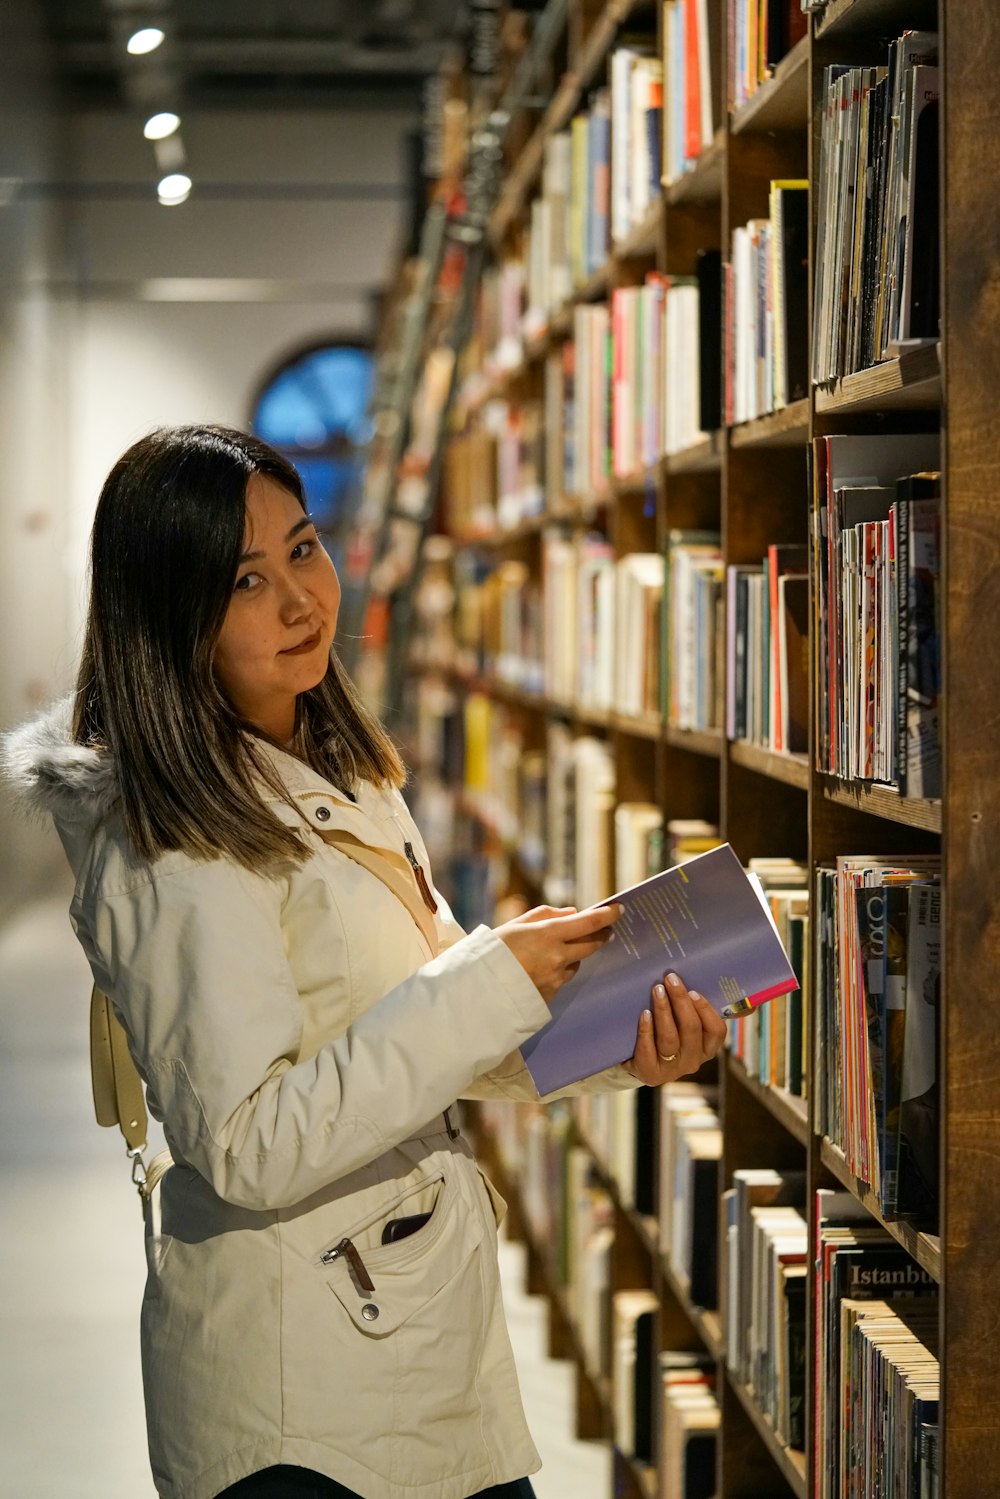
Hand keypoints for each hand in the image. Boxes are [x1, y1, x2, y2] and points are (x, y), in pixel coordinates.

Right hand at [496, 903, 622, 1002]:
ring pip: (576, 963)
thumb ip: (546, 915)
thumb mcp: (515, 925)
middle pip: (592, 945)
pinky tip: (541, 970)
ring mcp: (556, 978)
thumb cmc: (493, 951)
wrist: (478, 989)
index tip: (619, 909)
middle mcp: (557, 957)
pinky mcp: (551, 995)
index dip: (608, 915)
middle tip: (606, 930)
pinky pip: (562, 980)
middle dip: (601, 935)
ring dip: (575, 955)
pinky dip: (558, 972)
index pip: (589, 922)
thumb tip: (572, 913)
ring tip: (557, 951)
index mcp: (548, 934)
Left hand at [625, 971, 726, 1084]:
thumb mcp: (685, 1025)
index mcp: (707, 1048)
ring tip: (657, 990)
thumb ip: (704, 1012)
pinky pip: (649, 1049)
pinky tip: (644, 1013)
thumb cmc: (667, 1033)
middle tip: (670, 979)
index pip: (716, 1031)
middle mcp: (693, 1061)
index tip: (693, 991)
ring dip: (664, 1010)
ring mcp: (672, 1070)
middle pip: (691, 1029)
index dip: (706, 1010)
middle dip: (680, 1001)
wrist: (638, 1061)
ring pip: (670, 1038)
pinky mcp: (650, 1073)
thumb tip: (748, 1005)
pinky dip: (646, 1029)